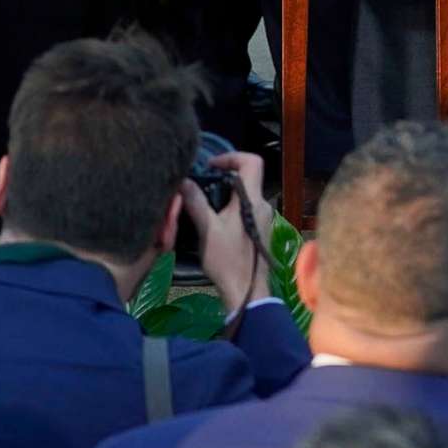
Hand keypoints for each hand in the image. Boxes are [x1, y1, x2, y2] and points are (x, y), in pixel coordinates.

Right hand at [180, 150, 274, 307]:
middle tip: (201, 183)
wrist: (246, 290)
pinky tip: (212, 218)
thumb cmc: (227, 259)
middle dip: (223, 176)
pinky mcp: (259, 229)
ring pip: (245, 194)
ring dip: (224, 192)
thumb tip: (184, 180)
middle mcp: (263, 204)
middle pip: (247, 177)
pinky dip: (229, 206)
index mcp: (253, 199)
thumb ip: (196, 203)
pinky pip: (245, 208)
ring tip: (202, 201)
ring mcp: (263, 217)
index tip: (210, 166)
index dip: (231, 157)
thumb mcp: (207, 230)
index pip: (252, 162)